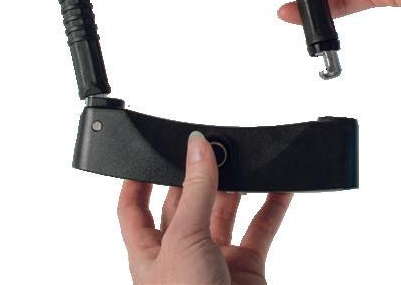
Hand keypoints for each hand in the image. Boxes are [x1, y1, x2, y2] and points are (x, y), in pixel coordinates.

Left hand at [118, 132, 291, 284]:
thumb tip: (197, 148)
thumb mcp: (185, 240)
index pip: (133, 206)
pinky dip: (272, 208)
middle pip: (184, 202)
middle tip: (210, 145)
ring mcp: (214, 260)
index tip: (147, 151)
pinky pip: (260, 231)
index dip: (137, 180)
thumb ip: (194, 191)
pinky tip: (280, 187)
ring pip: (223, 212)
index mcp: (148, 250)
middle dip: (196, 175)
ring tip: (243, 157)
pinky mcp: (247, 269)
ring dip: (235, 187)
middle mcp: (179, 253)